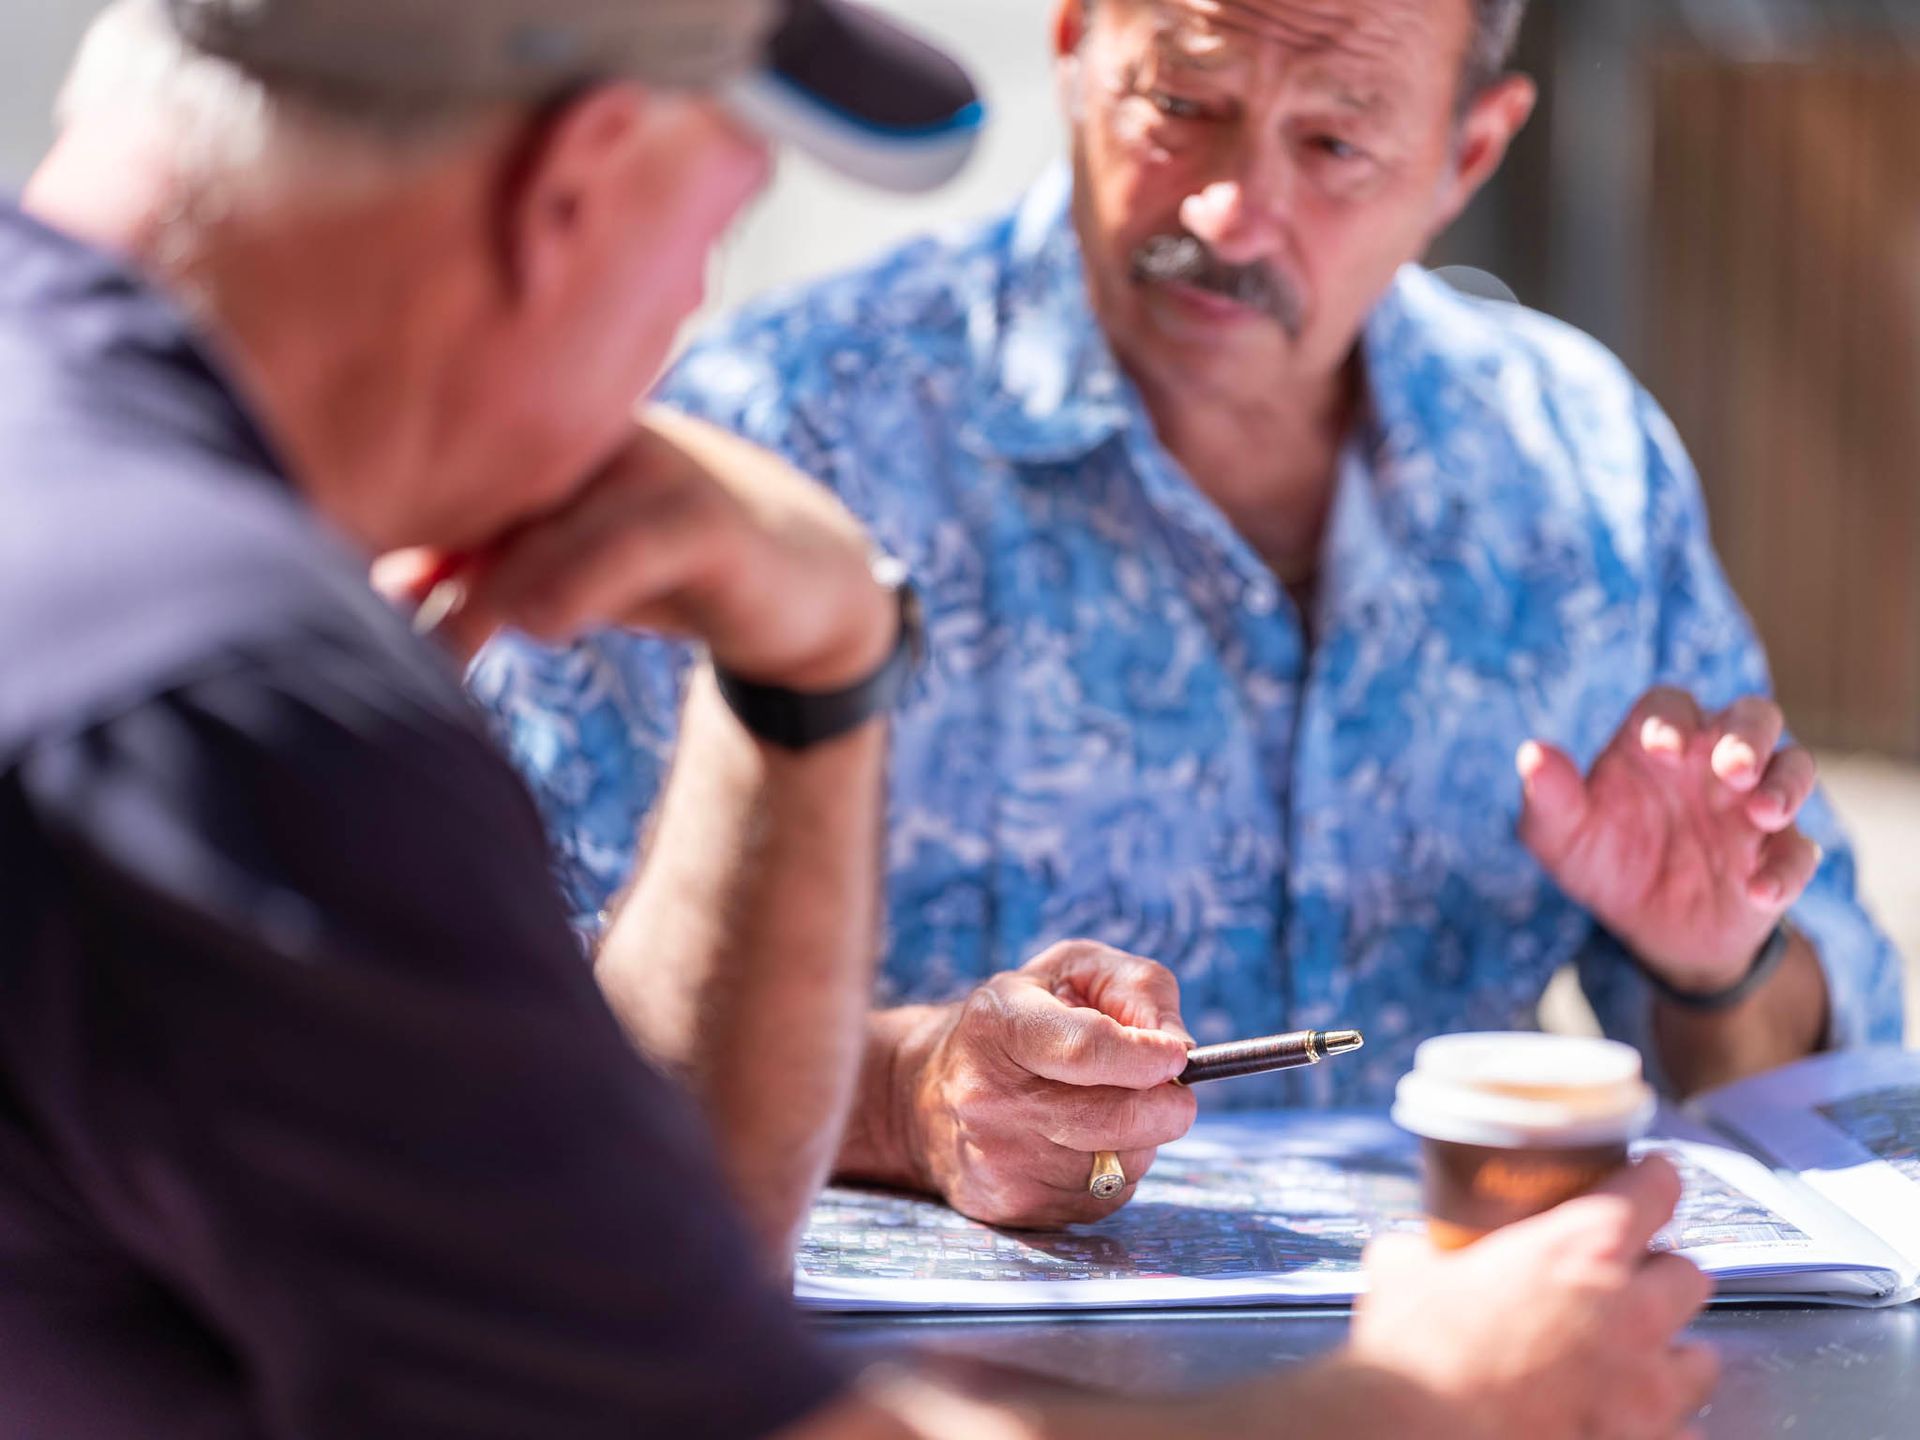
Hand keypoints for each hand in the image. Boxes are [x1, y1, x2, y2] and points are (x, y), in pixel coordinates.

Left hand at [374, 408, 893, 688]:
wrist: (803, 587)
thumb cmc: (668, 567)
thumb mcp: (573, 565)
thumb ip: (486, 561)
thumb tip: (385, 576)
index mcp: (556, 427)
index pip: (451, 461)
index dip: (394, 521)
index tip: (338, 577)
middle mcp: (599, 431)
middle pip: (481, 487)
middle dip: (421, 561)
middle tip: (365, 626)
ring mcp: (654, 469)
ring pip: (543, 523)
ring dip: (482, 595)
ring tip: (434, 651)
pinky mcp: (706, 520)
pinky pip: (626, 549)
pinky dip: (573, 588)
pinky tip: (542, 628)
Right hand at [896, 942, 1198, 1228]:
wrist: (925, 1096)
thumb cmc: (1018, 1021)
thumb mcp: (1070, 971)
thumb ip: (1136, 986)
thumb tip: (1179, 1046)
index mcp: (998, 1026)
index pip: (1086, 1050)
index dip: (1147, 1055)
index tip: (1177, 1056)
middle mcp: (989, 1098)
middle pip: (1119, 1118)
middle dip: (1166, 1102)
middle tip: (1168, 1085)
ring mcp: (1000, 1161)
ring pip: (1122, 1163)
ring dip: (1140, 1138)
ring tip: (1107, 1107)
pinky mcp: (1015, 1208)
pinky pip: (1106, 1198)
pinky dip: (1115, 1172)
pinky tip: (1083, 1144)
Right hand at [1350, 1157, 1716, 1439]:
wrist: (1421, 1434)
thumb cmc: (1421, 1360)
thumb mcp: (1405, 1276)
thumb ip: (1423, 1254)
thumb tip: (1408, 1254)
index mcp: (1581, 1249)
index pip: (1656, 1189)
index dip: (1654, 1179)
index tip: (1650, 1178)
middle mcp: (1632, 1314)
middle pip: (1690, 1273)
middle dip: (1661, 1274)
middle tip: (1626, 1282)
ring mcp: (1647, 1391)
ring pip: (1700, 1358)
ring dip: (1672, 1353)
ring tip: (1637, 1360)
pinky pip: (1685, 1434)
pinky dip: (1662, 1428)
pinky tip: (1627, 1422)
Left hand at [1518, 689, 1820, 992]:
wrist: (1647, 929)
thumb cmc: (1604, 859)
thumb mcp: (1561, 837)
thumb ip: (1548, 796)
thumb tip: (1531, 752)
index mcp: (1658, 742)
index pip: (1671, 704)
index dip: (1670, 717)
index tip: (1661, 748)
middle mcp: (1713, 760)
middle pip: (1753, 716)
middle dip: (1748, 735)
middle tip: (1731, 767)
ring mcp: (1752, 804)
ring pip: (1794, 767)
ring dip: (1785, 785)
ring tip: (1761, 815)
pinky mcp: (1779, 853)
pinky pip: (1800, 851)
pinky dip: (1786, 868)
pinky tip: (1758, 891)